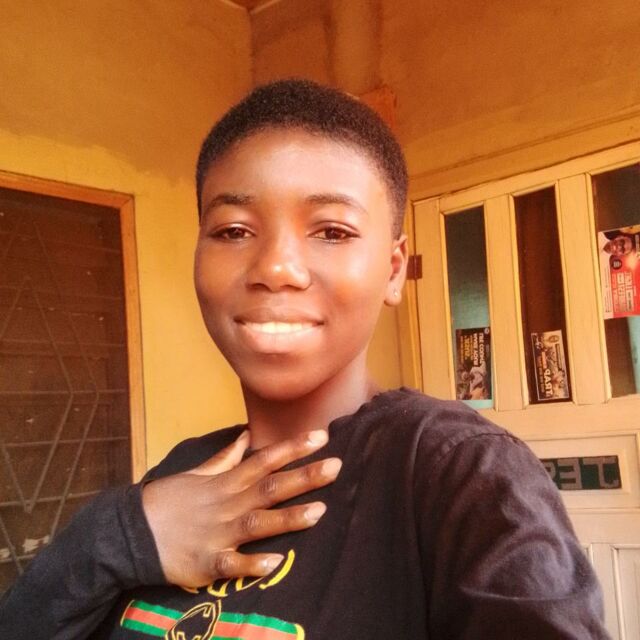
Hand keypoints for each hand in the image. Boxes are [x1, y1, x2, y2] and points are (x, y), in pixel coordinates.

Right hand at [142, 429, 340, 586]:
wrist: (132, 531)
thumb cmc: (169, 500)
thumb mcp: (197, 473)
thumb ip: (225, 457)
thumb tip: (246, 435)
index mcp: (227, 482)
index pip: (266, 459)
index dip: (294, 448)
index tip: (322, 436)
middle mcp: (228, 504)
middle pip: (271, 487)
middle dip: (304, 477)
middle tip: (336, 466)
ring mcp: (219, 533)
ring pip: (259, 523)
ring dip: (289, 518)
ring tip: (320, 511)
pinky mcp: (209, 563)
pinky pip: (234, 564)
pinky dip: (253, 564)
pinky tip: (276, 563)